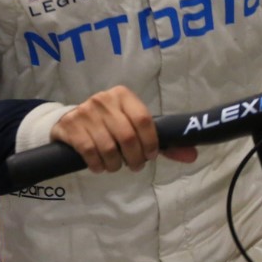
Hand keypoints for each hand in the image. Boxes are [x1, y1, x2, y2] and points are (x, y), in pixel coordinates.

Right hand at [50, 85, 196, 173]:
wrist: (70, 121)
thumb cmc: (109, 124)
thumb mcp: (132, 126)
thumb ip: (161, 142)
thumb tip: (192, 155)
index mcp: (123, 95)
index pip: (144, 120)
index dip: (151, 143)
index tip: (150, 156)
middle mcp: (104, 100)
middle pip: (127, 136)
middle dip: (135, 158)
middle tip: (135, 166)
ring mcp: (85, 112)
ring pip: (108, 147)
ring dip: (116, 164)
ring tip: (116, 166)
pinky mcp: (70, 126)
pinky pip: (90, 152)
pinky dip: (98, 165)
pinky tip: (100, 165)